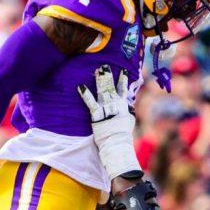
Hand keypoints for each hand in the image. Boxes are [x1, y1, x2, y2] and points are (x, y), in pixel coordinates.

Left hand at [79, 65, 141, 180]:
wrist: (117, 142)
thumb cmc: (123, 134)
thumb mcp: (129, 119)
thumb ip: (128, 110)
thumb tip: (129, 103)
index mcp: (123, 105)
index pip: (123, 89)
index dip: (123, 79)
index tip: (123, 70)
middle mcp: (115, 103)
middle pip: (111, 86)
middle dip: (108, 75)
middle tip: (104, 66)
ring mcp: (106, 107)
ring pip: (102, 90)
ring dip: (99, 80)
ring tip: (97, 70)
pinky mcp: (97, 114)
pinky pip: (90, 102)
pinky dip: (86, 94)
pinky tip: (81, 86)